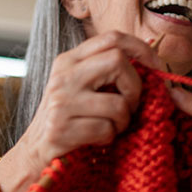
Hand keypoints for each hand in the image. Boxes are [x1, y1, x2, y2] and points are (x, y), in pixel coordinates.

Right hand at [0, 31, 160, 191]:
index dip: (142, 49)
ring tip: (113, 126)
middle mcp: (64, 75)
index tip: (157, 68)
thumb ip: (109, 70)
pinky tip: (99, 139)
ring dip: (124, 120)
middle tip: (132, 105)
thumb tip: (154, 64)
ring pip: (118, 102)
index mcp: (71, 60)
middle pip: (118, 61)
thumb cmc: (72, 117)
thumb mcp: (84, 85)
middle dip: (135, 87)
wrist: (34, 153)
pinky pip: (106, 129)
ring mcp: (60, 101)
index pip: (112, 37)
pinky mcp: (60, 129)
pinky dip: (110, 137)